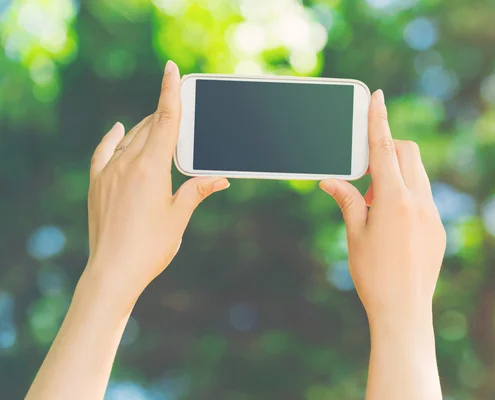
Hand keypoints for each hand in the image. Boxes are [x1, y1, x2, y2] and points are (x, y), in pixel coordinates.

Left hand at [85, 61, 228, 305]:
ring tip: (161, 128)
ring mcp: (108, 172)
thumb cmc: (151, 246)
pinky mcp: (97, 183)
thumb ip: (197, 190)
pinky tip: (117, 129)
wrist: (112, 271)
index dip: (170, 92)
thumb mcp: (179, 217)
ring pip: (130, 138)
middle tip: (182, 111)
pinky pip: (104, 151)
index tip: (172, 69)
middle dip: (166, 115)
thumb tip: (221, 178)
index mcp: (151, 168)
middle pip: (150, 127)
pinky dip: (112, 138)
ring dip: (147, 129)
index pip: (166, 121)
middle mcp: (126, 163)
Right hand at [319, 89, 444, 328]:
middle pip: (407, 153)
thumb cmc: (373, 274)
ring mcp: (433, 214)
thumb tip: (329, 180)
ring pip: (418, 174)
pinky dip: (408, 194)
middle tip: (367, 178)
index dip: (378, 119)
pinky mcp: (439, 227)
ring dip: (397, 175)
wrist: (404, 310)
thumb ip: (346, 201)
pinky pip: (425, 196)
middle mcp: (419, 201)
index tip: (378, 95)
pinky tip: (393, 222)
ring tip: (376, 206)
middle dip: (387, 151)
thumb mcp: (354, 234)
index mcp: (393, 199)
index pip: (383, 148)